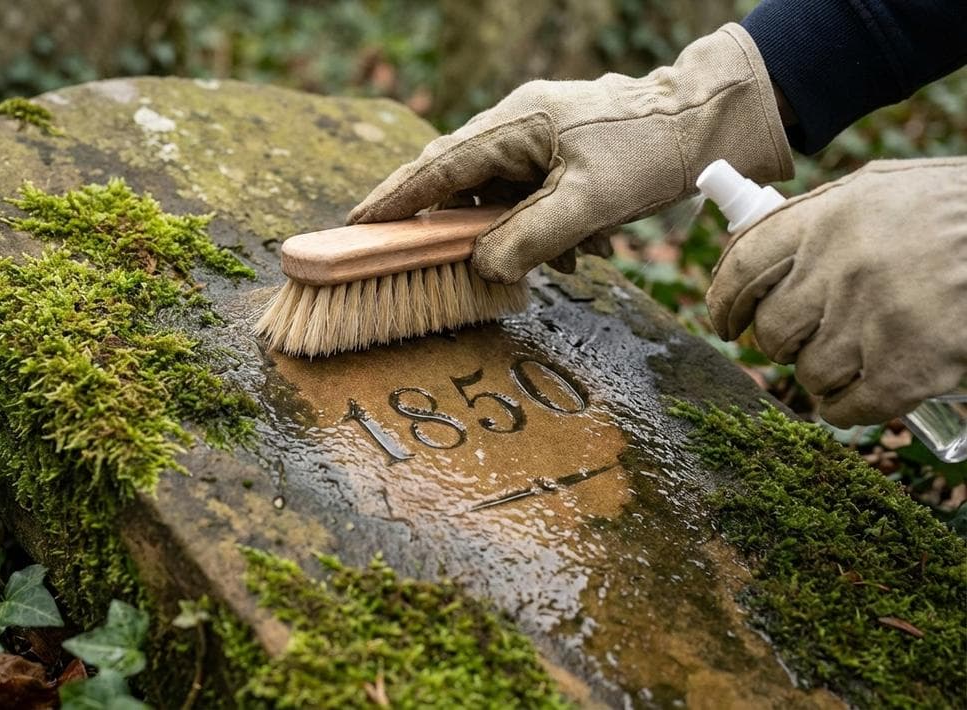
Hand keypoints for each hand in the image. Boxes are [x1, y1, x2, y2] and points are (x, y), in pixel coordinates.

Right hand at [348, 23, 792, 281]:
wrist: (708, 125)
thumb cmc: (650, 152)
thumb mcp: (590, 203)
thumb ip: (530, 238)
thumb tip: (482, 266)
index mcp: (514, 125)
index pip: (437, 168)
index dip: (394, 199)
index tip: (356, 225)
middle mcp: (516, 126)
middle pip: (461, 185)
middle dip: (461, 230)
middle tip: (443, 265)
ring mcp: (535, 139)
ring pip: (499, 198)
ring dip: (522, 236)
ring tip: (569, 254)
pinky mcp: (556, 155)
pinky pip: (529, 199)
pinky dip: (547, 228)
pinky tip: (585, 245)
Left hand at [707, 158, 966, 425]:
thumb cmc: (957, 214)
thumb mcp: (885, 190)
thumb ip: (820, 216)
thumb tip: (754, 257)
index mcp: (832, 216)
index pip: (742, 266)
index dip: (723, 301)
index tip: (725, 321)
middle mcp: (844, 267)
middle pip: (771, 330)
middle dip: (779, 343)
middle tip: (800, 340)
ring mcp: (876, 320)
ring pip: (808, 372)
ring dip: (820, 374)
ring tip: (850, 359)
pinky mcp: (911, 369)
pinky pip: (847, 408)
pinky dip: (843, 410)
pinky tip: (854, 399)